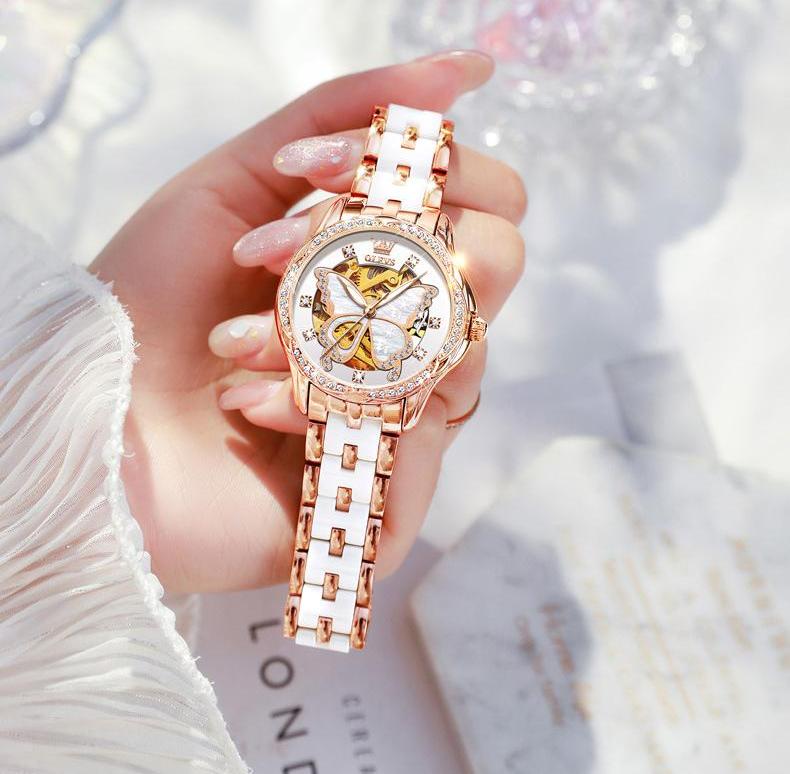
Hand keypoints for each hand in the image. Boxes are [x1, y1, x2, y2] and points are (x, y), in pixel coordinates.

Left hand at [92, 51, 526, 592]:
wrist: (94, 426)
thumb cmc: (149, 305)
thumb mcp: (230, 185)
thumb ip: (343, 115)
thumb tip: (469, 67)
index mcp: (384, 262)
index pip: (485, 198)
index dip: (426, 170)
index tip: (310, 169)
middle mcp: (409, 330)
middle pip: (500, 262)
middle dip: (387, 247)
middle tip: (279, 262)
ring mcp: (407, 405)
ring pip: (460, 347)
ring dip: (331, 333)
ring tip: (235, 352)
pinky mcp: (392, 478)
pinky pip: (421, 434)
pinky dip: (325, 406)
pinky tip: (251, 411)